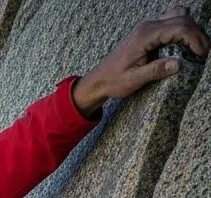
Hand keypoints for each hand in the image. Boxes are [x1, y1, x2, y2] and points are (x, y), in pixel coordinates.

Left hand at [73, 6, 209, 116]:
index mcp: (145, 36)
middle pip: (182, 18)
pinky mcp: (147, 31)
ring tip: (196, 47)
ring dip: (191, 28)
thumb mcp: (134, 80)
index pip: (179, 27)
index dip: (194, 39)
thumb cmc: (113, 81)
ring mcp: (147, 27)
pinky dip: (182, 28)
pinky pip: (170, 21)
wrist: (98, 80)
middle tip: (204, 52)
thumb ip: (155, 71)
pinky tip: (185, 43)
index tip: (201, 54)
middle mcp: (147, 26)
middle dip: (197, 33)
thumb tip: (178, 64)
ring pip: (178, 16)